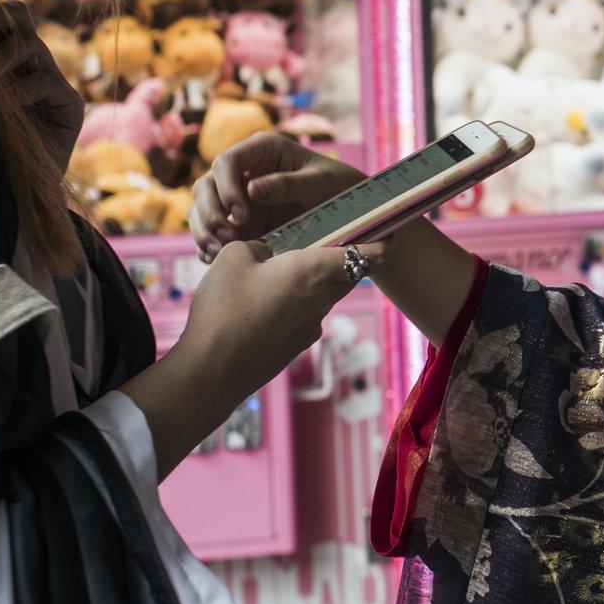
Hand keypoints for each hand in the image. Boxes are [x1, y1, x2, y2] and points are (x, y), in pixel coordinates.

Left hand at [0, 1, 80, 171]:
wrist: (4, 195)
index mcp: (1, 59)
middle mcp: (28, 65)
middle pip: (17, 15)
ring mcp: (52, 83)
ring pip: (31, 43)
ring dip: (5, 55)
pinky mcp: (70, 106)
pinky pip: (46, 80)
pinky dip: (21, 90)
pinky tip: (5, 106)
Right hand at [173, 238, 385, 407]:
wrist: (211, 372)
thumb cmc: (225, 308)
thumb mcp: (236, 256)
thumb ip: (260, 245)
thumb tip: (269, 254)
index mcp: (315, 271)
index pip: (368, 254)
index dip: (383, 241)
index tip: (392, 232)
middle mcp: (322, 300)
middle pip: (346, 273)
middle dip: (341, 256)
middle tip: (327, 239)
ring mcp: (311, 327)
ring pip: (322, 295)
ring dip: (312, 281)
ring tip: (280, 268)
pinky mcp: (294, 346)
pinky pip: (303, 315)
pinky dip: (293, 303)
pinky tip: (262, 301)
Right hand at [190, 131, 363, 260]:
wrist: (354, 212)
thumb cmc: (342, 187)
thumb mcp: (322, 183)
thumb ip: (289, 184)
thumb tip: (252, 189)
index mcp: (263, 150)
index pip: (227, 162)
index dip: (227, 189)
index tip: (241, 216)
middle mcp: (245, 171)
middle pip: (206, 185)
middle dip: (210, 212)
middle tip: (228, 239)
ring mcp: (238, 196)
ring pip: (202, 207)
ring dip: (205, 229)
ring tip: (219, 252)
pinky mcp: (239, 221)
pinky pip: (212, 230)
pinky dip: (208, 244)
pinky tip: (214, 259)